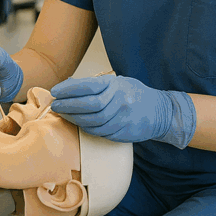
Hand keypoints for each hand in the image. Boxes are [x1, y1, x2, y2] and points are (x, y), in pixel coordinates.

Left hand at [50, 75, 195, 147]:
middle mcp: (120, 100)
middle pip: (88, 105)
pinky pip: (100, 132)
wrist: (160, 112)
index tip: (55, 91)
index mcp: (116, 85)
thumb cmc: (134, 95)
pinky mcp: (123, 132)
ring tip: (64, 115)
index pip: (87, 86)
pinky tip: (79, 124)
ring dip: (74, 119)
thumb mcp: (118, 82)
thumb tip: (69, 85)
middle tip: (56, 105)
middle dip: (68, 105)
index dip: (68, 89)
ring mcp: (122, 118)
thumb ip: (97, 84)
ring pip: (92, 121)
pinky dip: (86, 128)